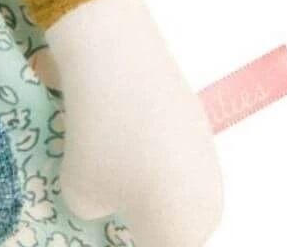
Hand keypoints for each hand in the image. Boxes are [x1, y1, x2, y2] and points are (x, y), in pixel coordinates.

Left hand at [45, 0, 223, 246]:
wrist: (119, 58)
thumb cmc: (100, 141)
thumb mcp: (79, 193)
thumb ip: (91, 212)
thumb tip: (98, 199)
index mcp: (184, 233)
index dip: (126, 239)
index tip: (104, 224)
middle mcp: (207, 201)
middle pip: (168, 224)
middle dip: (137, 217)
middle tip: (99, 195)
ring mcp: (203, 156)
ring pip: (167, 184)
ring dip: (138, 179)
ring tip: (98, 154)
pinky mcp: (193, 118)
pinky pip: (164, 148)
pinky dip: (140, 144)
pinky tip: (110, 122)